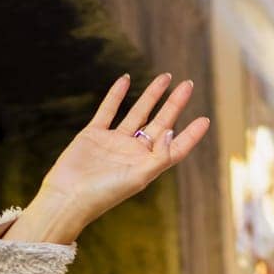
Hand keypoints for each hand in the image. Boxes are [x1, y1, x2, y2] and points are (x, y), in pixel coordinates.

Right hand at [5, 72, 210, 243]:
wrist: (68, 196)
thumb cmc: (105, 194)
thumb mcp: (139, 177)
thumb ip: (160, 156)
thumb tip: (171, 131)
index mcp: (147, 165)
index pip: (175, 148)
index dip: (190, 134)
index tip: (204, 119)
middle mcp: (133, 152)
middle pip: (160, 123)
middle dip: (175, 104)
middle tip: (189, 84)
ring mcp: (114, 142)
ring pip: (138, 113)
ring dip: (152, 95)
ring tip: (166, 77)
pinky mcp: (94, 134)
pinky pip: (108, 110)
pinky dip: (116, 95)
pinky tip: (125, 78)